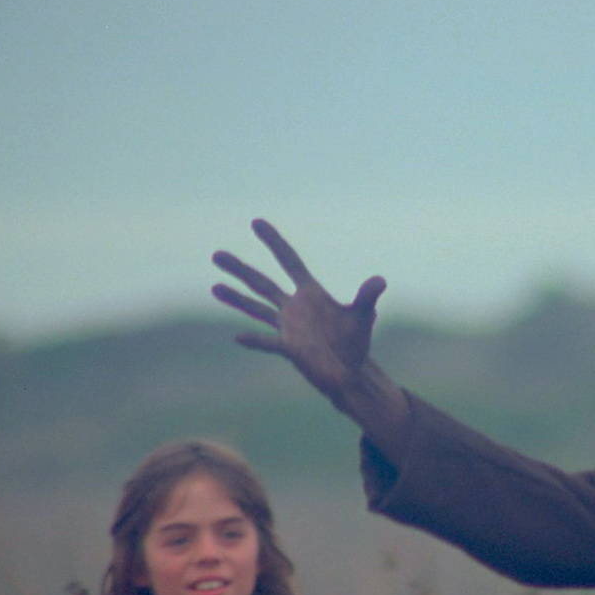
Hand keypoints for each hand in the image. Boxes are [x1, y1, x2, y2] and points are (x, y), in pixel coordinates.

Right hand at [212, 219, 386, 398]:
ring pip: (256, 308)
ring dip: (236, 299)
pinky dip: (255, 340)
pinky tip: (237, 336)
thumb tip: (380, 281)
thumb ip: (367, 297)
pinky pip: (268, 342)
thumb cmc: (355, 342)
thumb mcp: (362, 316)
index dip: (274, 241)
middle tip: (215, 254)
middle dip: (239, 269)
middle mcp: (293, 307)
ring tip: (214, 287)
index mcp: (310, 293)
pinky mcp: (288, 348)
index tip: (256, 222)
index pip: (288, 260)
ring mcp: (287, 327)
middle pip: (261, 283)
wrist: (349, 371)